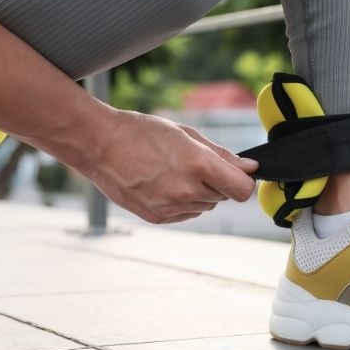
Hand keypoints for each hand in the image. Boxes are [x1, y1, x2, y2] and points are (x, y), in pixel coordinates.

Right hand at [80, 109, 257, 223]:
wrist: (100, 146)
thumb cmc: (141, 132)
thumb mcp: (186, 134)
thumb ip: (222, 154)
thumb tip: (249, 168)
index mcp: (198, 165)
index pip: (242, 190)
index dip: (243, 181)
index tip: (238, 174)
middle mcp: (187, 191)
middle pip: (223, 197)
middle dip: (216, 182)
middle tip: (191, 163)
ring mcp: (171, 207)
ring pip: (205, 206)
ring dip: (199, 192)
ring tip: (173, 171)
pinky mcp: (158, 217)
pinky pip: (185, 213)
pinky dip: (182, 201)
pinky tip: (163, 183)